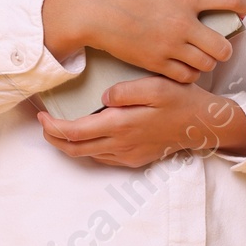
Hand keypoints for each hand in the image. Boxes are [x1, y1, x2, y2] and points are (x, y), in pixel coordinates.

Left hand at [36, 77, 245, 170]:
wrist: (204, 125)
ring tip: (59, 125)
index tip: (41, 114)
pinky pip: (102, 157)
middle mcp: (121, 145)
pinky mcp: (134, 160)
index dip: (52, 127)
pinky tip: (87, 132)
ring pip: (86, 155)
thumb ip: (126, 91)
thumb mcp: (156, 86)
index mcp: (121, 125)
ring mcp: (127, 155)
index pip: (74, 132)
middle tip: (43, 121)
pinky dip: (88, 147)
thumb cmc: (181, 100)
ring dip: (69, 143)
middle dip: (52, 138)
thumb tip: (103, 97)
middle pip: (74, 149)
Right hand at [40, 0, 245, 84]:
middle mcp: (180, 24)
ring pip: (206, 63)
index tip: (244, 8)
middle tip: (219, 41)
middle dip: (226, 44)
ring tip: (202, 53)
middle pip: (223, 45)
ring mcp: (168, 46)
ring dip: (208, 60)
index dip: (244, 5)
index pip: (229, 0)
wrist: (88, 12)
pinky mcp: (155, 63)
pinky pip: (186, 76)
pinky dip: (190, 73)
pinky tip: (185, 64)